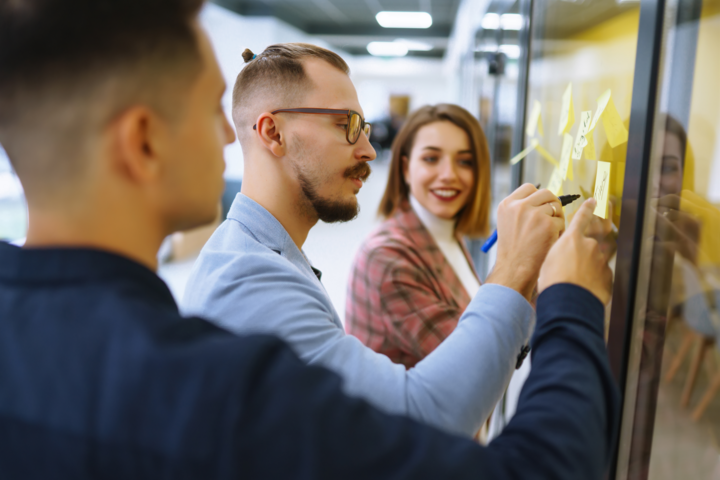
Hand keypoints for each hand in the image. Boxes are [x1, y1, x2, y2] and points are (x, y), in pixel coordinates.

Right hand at [487, 183, 565, 300]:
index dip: (538, 197)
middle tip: (550, 220)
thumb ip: (521, 209)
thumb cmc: (513, 251)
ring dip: (556, 219)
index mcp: (506, 204)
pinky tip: (550, 242)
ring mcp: (534, 214)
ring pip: (556, 207)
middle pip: (546, 193)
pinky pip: (562, 221)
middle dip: (552, 205)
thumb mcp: (508, 224)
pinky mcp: (548, 224)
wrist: (514, 270)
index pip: (529, 187)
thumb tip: (543, 199)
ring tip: (547, 234)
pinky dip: (559, 232)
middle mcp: (519, 206)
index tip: (541, 207)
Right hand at [538, 198, 612, 304]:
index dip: (588, 208)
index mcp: (572, 239)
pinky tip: (582, 290)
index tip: (595, 201)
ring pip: (595, 261)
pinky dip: (593, 281)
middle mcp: (590, 246)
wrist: (568, 301)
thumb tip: (563, 254)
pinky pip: (600, 276)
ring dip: (587, 269)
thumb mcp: (548, 260)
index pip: (582, 218)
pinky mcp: (608, 276)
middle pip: (590, 243)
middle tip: (582, 250)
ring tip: (573, 283)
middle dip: (587, 247)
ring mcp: (601, 261)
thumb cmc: (552, 281)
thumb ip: (559, 252)